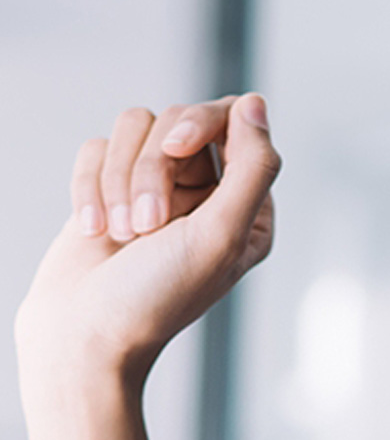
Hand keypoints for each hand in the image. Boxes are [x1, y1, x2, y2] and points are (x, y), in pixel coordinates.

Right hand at [14, 93, 280, 400]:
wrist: (83, 336)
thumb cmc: (159, 295)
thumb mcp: (222, 233)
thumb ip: (252, 167)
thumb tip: (256, 103)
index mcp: (249, 205)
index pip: (239, 121)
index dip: (202, 122)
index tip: (176, 148)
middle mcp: (209, 191)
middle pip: (182, 118)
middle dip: (152, 167)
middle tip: (146, 224)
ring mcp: (157, 188)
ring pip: (135, 126)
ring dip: (119, 180)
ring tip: (122, 235)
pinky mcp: (108, 188)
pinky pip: (96, 146)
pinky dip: (88, 186)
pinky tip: (93, 231)